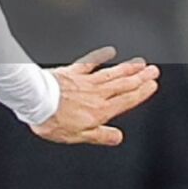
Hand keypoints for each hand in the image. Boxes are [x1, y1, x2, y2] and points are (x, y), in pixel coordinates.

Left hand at [31, 46, 159, 145]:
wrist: (33, 100)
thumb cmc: (52, 119)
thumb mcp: (78, 136)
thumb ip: (99, 135)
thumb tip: (117, 137)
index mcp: (100, 111)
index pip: (126, 100)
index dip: (141, 92)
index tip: (152, 84)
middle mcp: (95, 94)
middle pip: (122, 84)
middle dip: (140, 77)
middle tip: (153, 70)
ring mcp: (83, 80)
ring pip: (111, 73)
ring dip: (127, 67)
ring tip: (140, 63)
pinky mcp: (70, 71)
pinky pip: (89, 62)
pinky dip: (100, 56)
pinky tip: (110, 51)